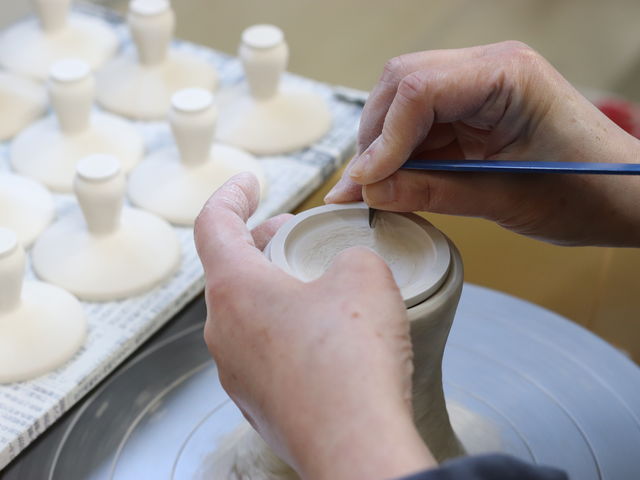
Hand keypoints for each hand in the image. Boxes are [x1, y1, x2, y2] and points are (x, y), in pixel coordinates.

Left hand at [194, 173, 435, 479]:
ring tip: (318, 285)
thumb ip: (350, 255)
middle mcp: (224, 332)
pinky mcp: (259, 402)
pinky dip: (287, 330)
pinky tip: (326, 338)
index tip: (251, 183)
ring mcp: (237, 373)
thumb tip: (346, 269)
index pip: (213, 224)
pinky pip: (265, 351)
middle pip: (232, 270)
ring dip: (277, 289)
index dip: (231, 194)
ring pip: (249, 313)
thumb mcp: (364, 277)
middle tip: (298, 235)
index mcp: (235, 291)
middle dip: (264, 244)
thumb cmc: (351, 363)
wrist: (355, 448)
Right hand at [325, 41, 639, 246]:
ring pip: (403, 103)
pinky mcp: (472, 109)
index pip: (419, 88)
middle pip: (401, 85)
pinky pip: (420, 124)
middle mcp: (487, 67)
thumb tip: (371, 193)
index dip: (382, 138)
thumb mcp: (506, 199)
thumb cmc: (586, 191)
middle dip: (375, 138)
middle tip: (360, 189)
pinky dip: (401, 155)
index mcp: (507, 74)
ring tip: (372, 193)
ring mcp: (478, 86)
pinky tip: (393, 184)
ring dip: (383, 148)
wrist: (623, 195)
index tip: (364, 183)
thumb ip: (434, 192)